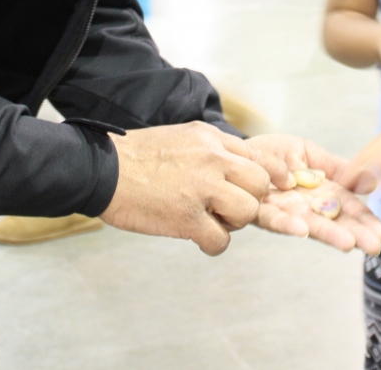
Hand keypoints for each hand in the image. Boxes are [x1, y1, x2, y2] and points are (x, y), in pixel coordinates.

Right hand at [100, 122, 290, 255]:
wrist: (100, 169)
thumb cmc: (137, 156)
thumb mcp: (182, 137)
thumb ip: (211, 148)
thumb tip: (236, 164)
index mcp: (210, 139)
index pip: (260, 156)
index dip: (275, 175)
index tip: (280, 186)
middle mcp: (211, 159)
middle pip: (259, 184)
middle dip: (250, 201)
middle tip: (227, 208)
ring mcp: (200, 188)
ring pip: (247, 212)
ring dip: (233, 223)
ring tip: (211, 221)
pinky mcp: (186, 217)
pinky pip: (220, 240)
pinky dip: (212, 244)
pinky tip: (198, 238)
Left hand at [246, 134, 380, 254]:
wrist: (239, 151)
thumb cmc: (274, 154)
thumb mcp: (310, 154)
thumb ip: (337, 168)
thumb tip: (372, 183)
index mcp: (319, 192)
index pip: (347, 207)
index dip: (364, 220)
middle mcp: (303, 207)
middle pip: (332, 221)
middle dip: (354, 233)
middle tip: (374, 246)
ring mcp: (283, 211)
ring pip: (308, 224)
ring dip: (328, 234)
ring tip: (348, 243)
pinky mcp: (258, 210)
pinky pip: (273, 218)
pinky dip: (288, 224)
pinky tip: (302, 229)